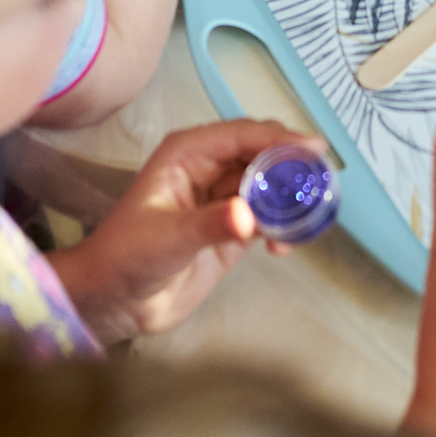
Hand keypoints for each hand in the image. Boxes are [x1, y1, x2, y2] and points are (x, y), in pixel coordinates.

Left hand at [49, 121, 312, 344]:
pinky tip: (284, 247)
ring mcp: (223, 199)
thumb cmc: (127, 256)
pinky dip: (283, 226)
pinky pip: (268, 217)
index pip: (242, 135)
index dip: (279, 138)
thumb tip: (249, 216)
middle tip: (321, 182)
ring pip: (269, 185)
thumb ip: (210, 226)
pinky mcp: (232, 229)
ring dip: (290, 199)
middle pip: (262, 155)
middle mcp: (209, 168)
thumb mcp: (167, 238)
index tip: (313, 149)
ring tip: (307, 218)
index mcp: (189, 153)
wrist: (114, 301)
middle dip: (292, 166)